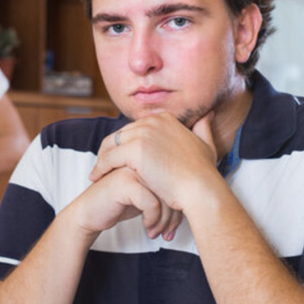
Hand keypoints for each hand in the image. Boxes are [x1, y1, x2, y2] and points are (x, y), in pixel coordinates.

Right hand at [70, 166, 182, 241]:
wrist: (91, 213)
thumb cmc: (122, 203)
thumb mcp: (149, 194)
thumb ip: (167, 189)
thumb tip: (196, 202)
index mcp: (154, 158)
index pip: (180, 180)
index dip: (181, 206)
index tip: (177, 225)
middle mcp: (146, 160)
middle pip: (175, 187)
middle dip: (175, 216)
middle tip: (170, 233)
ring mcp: (134, 168)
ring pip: (166, 195)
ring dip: (164, 221)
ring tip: (159, 234)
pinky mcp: (125, 182)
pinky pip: (152, 204)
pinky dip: (152, 220)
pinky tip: (147, 229)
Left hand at [89, 113, 218, 210]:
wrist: (200, 188)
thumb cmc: (203, 173)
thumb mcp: (205, 144)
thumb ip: (203, 128)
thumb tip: (206, 115)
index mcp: (165, 118)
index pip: (134, 128)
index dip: (125, 143)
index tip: (118, 157)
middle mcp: (153, 121)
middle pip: (120, 134)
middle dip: (110, 150)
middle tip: (102, 165)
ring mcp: (143, 133)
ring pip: (111, 144)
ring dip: (102, 158)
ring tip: (97, 172)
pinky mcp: (135, 149)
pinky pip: (109, 158)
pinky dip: (100, 168)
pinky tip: (96, 178)